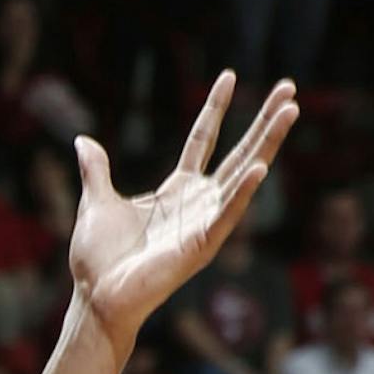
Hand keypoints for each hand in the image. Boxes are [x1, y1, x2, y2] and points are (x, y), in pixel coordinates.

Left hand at [69, 74, 298, 357]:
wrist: (97, 297)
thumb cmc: (98, 258)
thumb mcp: (96, 202)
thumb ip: (96, 170)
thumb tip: (83, 141)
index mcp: (176, 191)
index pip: (202, 140)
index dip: (215, 109)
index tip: (229, 76)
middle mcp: (197, 203)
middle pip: (238, 151)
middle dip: (263, 120)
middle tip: (289, 87)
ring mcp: (204, 223)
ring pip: (243, 176)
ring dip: (267, 145)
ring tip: (290, 111)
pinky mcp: (201, 246)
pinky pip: (227, 215)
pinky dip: (242, 193)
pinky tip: (260, 168)